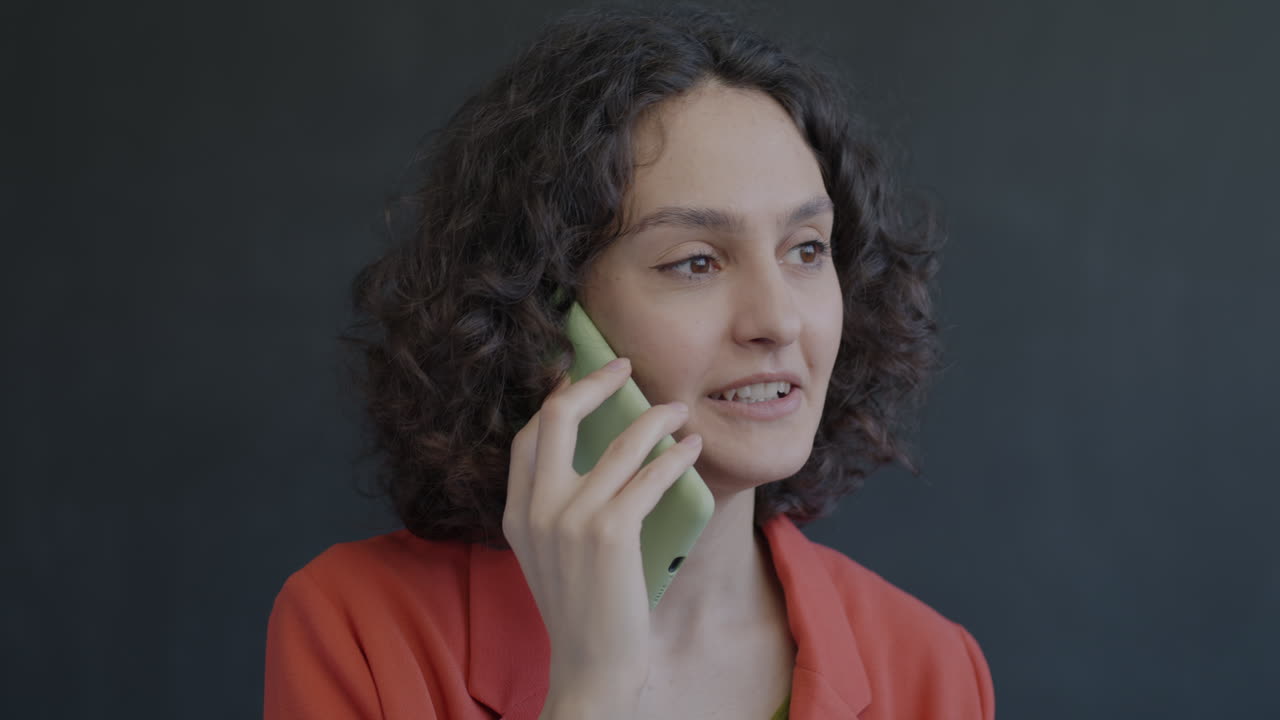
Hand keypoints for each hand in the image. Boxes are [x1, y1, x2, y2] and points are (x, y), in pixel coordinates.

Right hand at [503, 357, 702, 715]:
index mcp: (516, 514)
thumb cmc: (583, 610)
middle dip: (594, 383)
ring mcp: (570, 520)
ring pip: (619, 443)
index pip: (528, 436)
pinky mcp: (609, 534)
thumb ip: (553, 508)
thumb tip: (593, 454)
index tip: (581, 376)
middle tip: (623, 367)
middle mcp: (536, 510)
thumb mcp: (549, 555)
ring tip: (678, 412)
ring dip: (655, 419)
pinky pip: (649, 477)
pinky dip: (675, 458)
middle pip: (558, 418)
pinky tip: (690, 450)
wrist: (592, 667)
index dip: (556, 399)